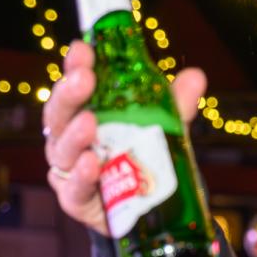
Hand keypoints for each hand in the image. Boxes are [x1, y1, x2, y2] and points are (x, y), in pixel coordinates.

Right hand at [43, 40, 207, 234]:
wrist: (144, 207)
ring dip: (74, 135)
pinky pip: (73, 189)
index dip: (74, 65)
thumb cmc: (141, 155)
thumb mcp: (162, 127)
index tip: (83, 49)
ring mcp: (69, 170)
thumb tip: (196, 76)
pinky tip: (91, 164)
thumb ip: (175, 105)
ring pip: (62, 150)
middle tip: (85, 79)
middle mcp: (69, 138)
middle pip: (59, 113)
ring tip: (89, 123)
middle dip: (70, 93)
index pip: (73, 84)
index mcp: (83, 111)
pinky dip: (81, 177)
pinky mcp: (75, 200)